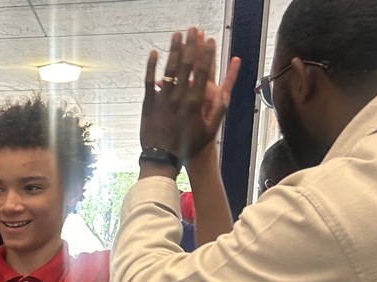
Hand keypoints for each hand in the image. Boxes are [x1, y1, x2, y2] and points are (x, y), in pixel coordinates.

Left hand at [140, 28, 237, 163]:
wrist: (162, 158)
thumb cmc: (188, 145)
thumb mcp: (210, 129)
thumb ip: (219, 109)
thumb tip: (228, 90)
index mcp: (195, 103)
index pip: (203, 73)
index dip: (207, 54)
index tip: (210, 40)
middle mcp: (179, 98)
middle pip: (186, 66)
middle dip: (190, 45)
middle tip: (193, 29)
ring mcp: (162, 100)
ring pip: (168, 70)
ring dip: (173, 50)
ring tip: (177, 34)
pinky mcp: (148, 104)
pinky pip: (149, 81)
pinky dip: (152, 66)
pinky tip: (155, 52)